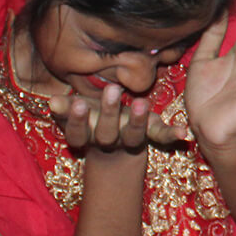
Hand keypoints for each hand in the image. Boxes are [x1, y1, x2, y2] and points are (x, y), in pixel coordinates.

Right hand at [49, 83, 167, 165]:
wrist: (116, 145)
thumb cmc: (92, 116)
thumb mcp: (77, 112)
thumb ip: (66, 108)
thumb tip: (52, 101)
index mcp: (86, 136)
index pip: (76, 134)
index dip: (77, 121)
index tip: (78, 102)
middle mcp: (108, 142)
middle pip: (106, 134)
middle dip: (109, 114)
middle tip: (112, 90)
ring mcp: (130, 141)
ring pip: (133, 137)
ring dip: (137, 121)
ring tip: (140, 103)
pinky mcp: (150, 135)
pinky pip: (161, 137)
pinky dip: (172, 134)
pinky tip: (183, 133)